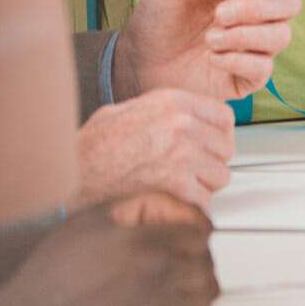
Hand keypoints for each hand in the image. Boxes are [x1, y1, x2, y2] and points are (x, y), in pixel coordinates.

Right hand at [0, 196, 217, 305]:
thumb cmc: (50, 277)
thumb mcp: (87, 221)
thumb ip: (134, 205)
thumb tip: (167, 206)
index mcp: (145, 243)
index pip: (199, 232)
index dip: (194, 234)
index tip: (188, 241)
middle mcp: (159, 277)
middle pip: (206, 268)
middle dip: (194, 267)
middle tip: (176, 271)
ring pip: (204, 305)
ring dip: (192, 301)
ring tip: (170, 299)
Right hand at [73, 89, 234, 209]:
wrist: (78, 167)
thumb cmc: (95, 143)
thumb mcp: (129, 109)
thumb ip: (160, 110)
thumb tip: (175, 116)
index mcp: (173, 102)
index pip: (224, 117)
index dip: (221, 135)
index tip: (214, 144)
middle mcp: (182, 123)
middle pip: (226, 147)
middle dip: (213, 161)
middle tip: (199, 169)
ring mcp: (181, 151)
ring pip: (220, 173)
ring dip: (207, 183)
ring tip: (190, 185)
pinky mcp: (175, 180)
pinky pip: (204, 197)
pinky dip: (194, 204)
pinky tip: (179, 200)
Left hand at [113, 0, 303, 101]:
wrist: (139, 60)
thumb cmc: (158, 18)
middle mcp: (258, 15)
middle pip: (291, 3)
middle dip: (258, 7)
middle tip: (219, 15)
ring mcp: (255, 47)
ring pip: (281, 36)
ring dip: (245, 35)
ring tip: (209, 39)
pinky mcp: (247, 77)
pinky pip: (263, 68)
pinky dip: (240, 61)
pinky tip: (212, 58)